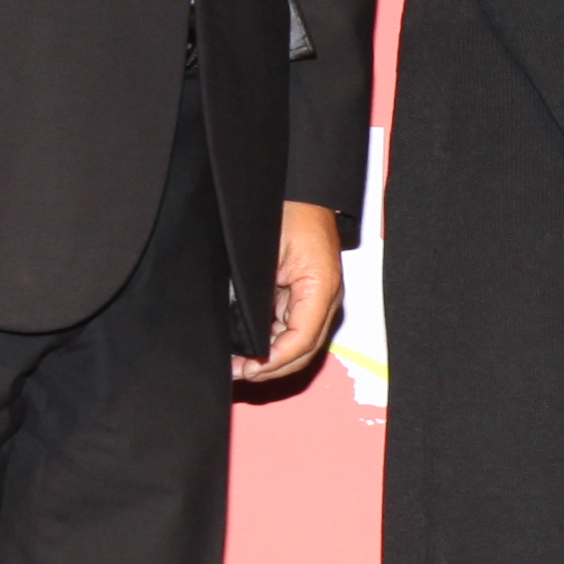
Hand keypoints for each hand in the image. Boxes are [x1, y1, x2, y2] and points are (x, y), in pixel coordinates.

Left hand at [234, 200, 344, 381]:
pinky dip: (272, 344)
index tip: (248, 370)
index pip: (302, 340)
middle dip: (271, 368)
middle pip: (303, 351)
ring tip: (239, 365)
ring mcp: (317, 298)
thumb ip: (261, 295)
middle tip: (238, 374)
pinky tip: (249, 348)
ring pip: (297, 345)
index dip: (274, 361)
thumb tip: (247, 334)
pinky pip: (292, 329)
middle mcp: (325, 298)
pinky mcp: (305, 295)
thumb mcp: (266, 254)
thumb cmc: (287, 210)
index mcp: (321, 287)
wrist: (297, 189)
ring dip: (270, 360)